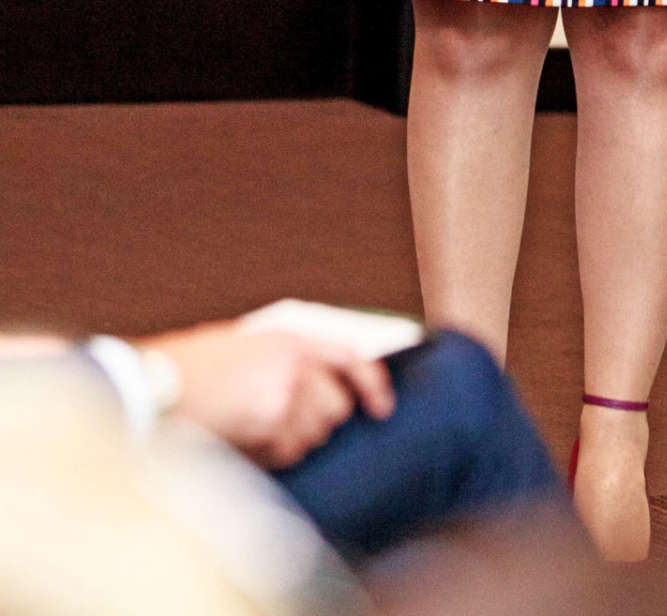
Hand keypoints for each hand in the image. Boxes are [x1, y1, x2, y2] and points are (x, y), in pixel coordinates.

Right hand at [143, 323, 394, 468]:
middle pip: (335, 410)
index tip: (382, 409)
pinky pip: (286, 453)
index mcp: (291, 339)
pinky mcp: (272, 422)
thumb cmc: (192, 370)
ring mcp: (287, 392)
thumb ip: (286, 363)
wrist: (156, 385)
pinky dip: (268, 456)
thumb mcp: (245, 348)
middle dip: (314, 425)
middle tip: (274, 423)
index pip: (351, 358)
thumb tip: (320, 393)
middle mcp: (296, 362)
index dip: (372, 385)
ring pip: (311, 437)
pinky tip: (240, 439)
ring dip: (287, 442)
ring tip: (248, 426)